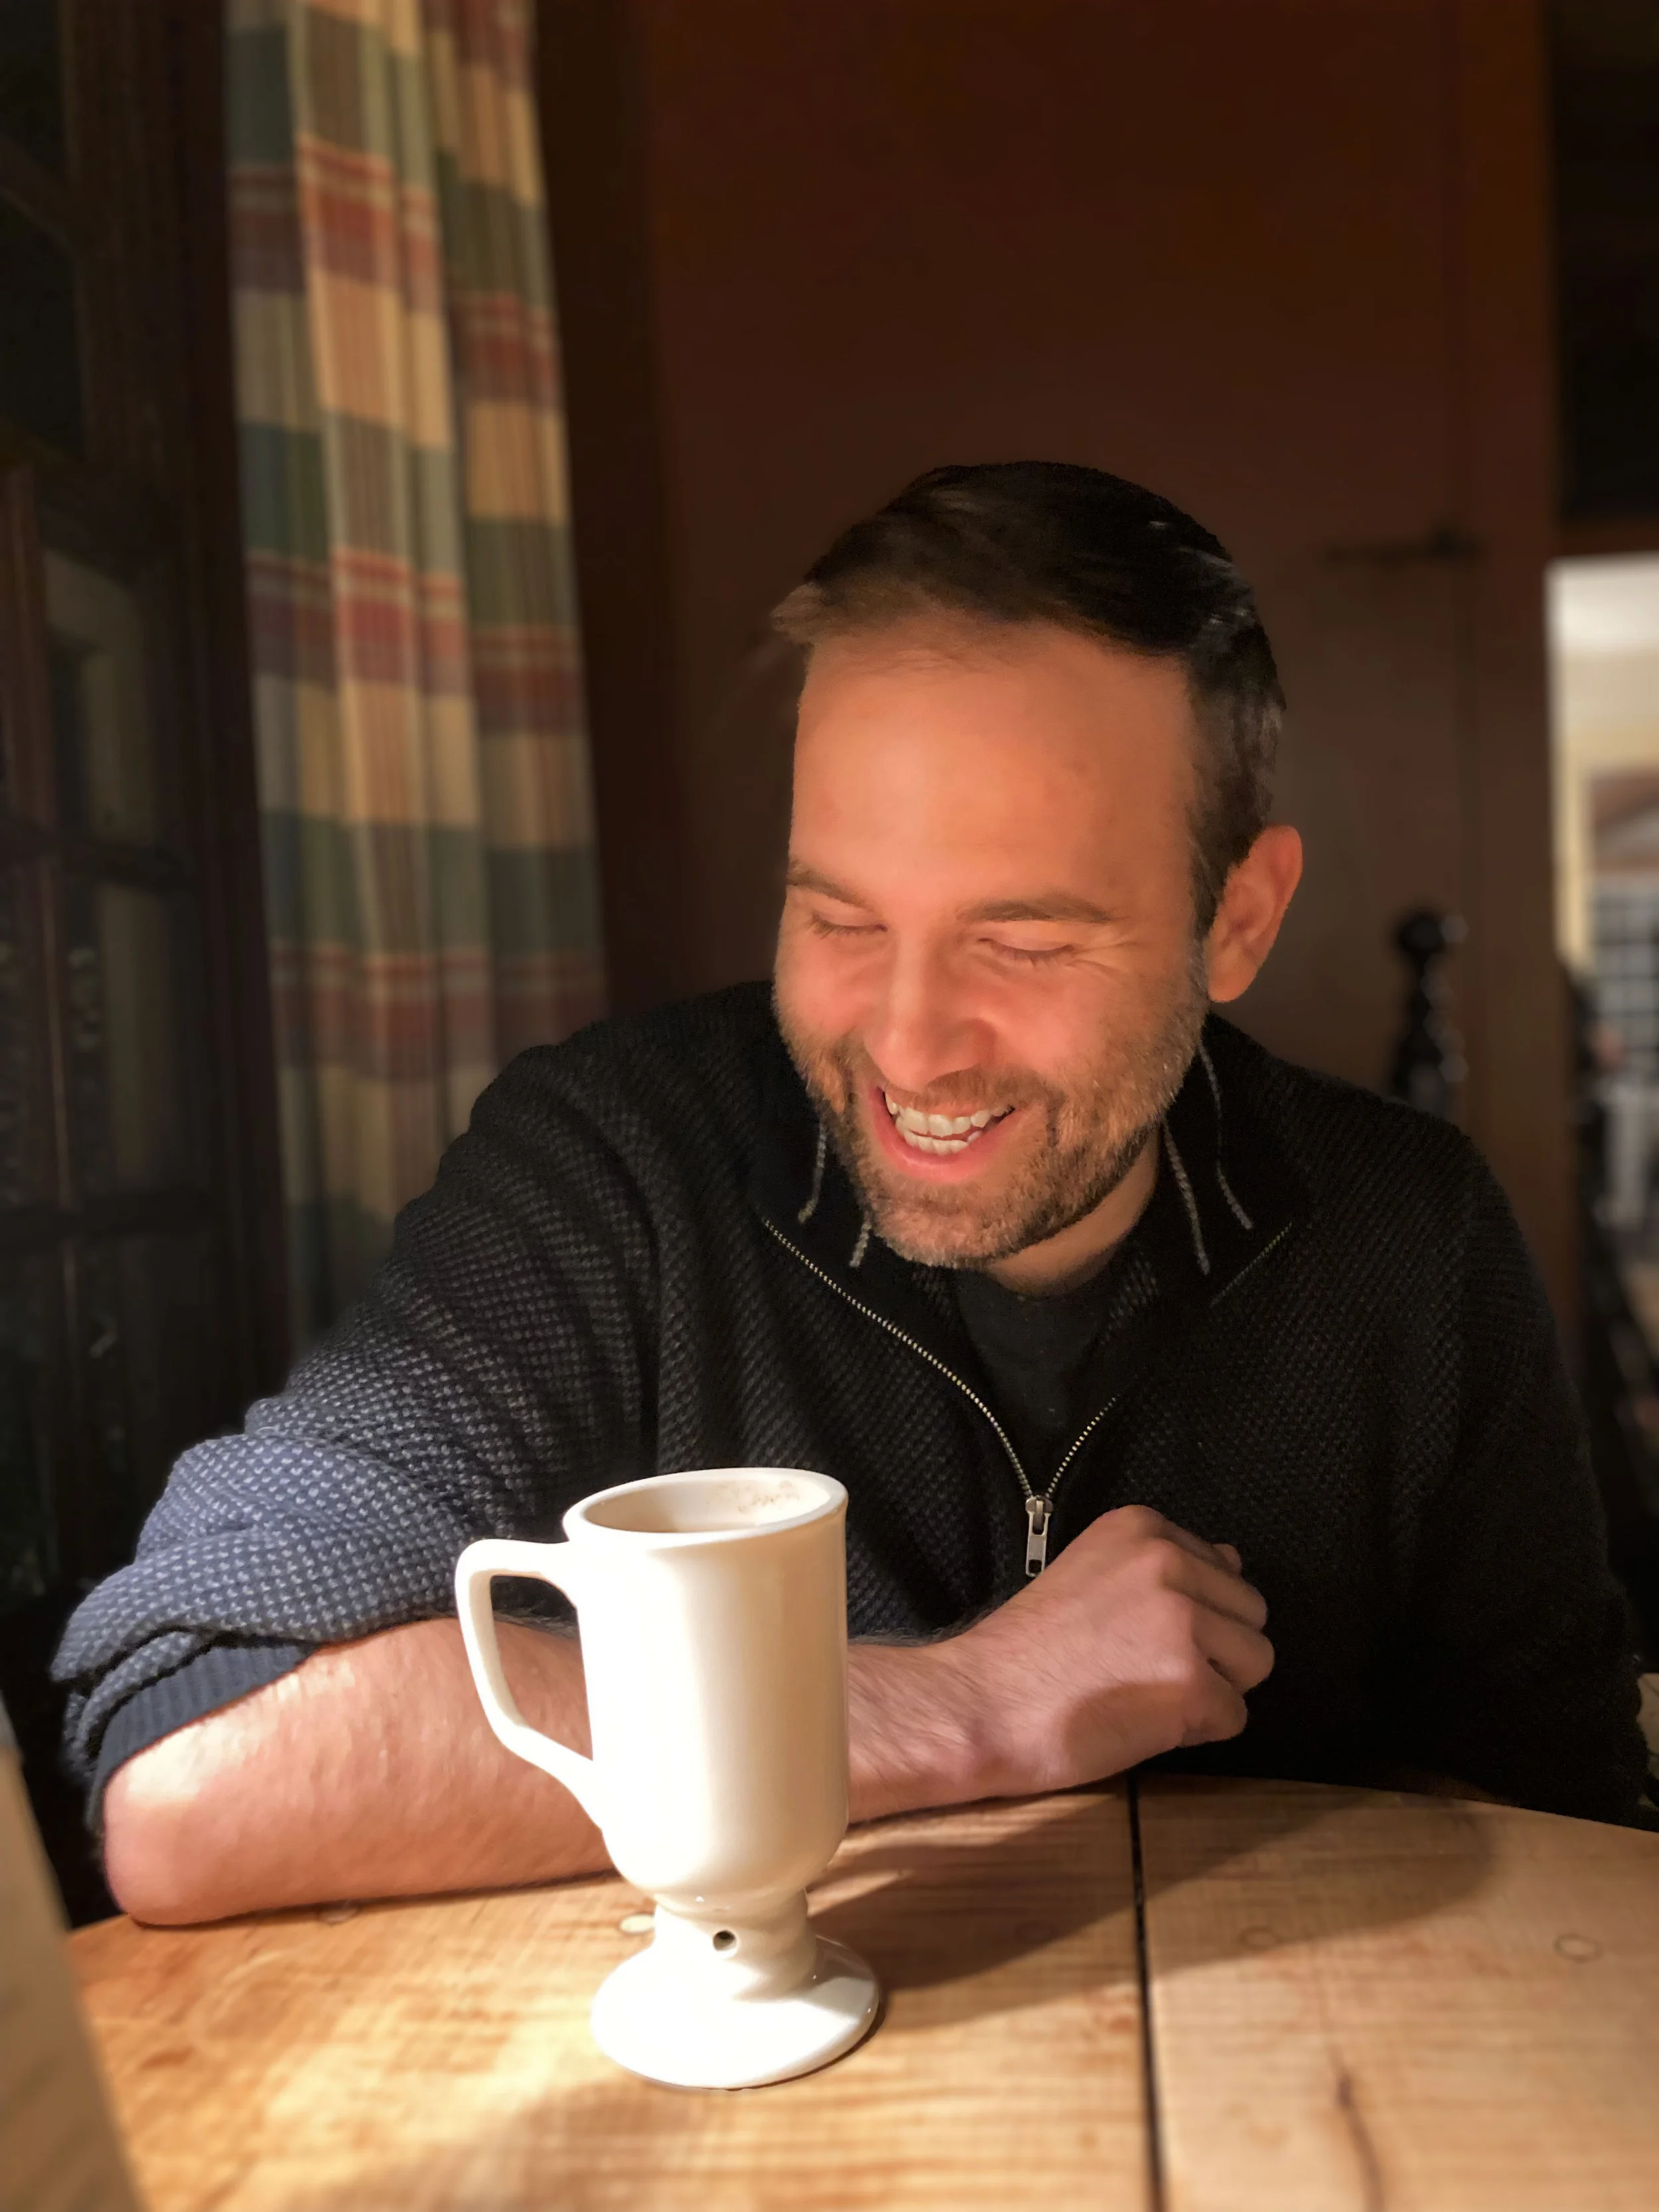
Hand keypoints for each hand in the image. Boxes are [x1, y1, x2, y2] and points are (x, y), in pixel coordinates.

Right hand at [944, 1503, 1272, 1797]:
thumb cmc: (1029, 1650)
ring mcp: (1183, 1621)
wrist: (983, 1702)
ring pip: (1254, 1664)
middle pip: (1250, 1616)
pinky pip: (1234, 1716)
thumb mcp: (1097, 1574)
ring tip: (1146, 1694)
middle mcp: (1168, 1561)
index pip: (1223, 1572)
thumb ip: (1169, 1566)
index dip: (1192, 1617)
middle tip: (1144, 1670)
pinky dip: (1197, 1731)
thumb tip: (1233, 1559)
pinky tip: (1141, 1720)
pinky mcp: (1191, 1683)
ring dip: (1213, 1689)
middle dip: (1214, 1652)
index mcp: (1143, 1528)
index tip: (1135, 1635)